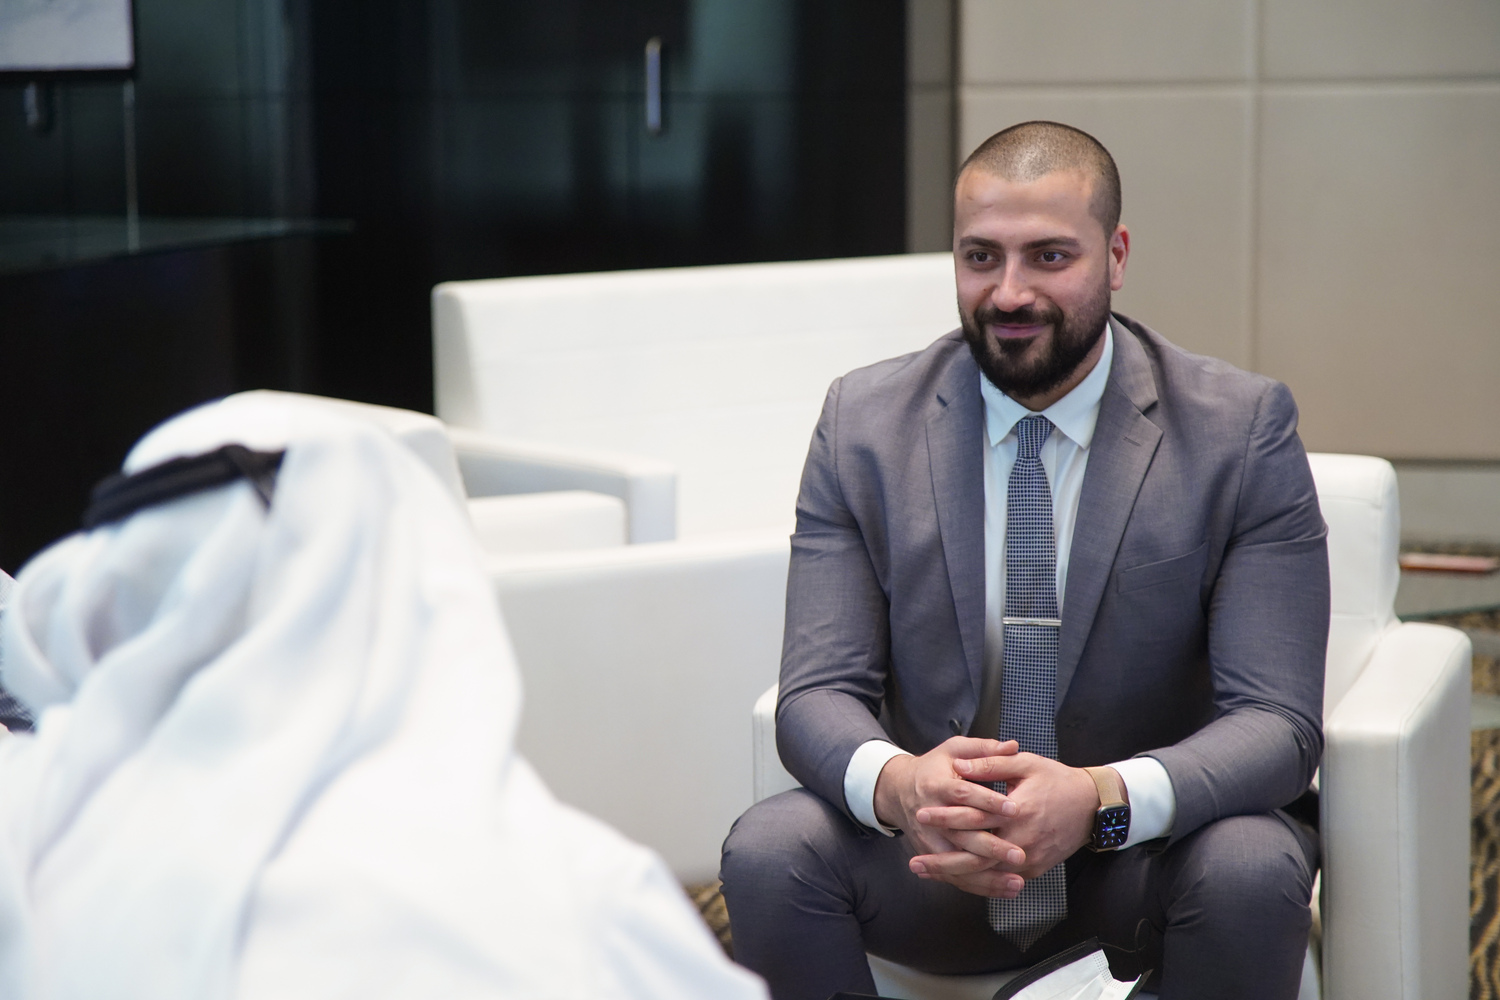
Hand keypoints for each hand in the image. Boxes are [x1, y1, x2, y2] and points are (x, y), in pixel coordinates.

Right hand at [873, 737, 1027, 897]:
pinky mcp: (931, 855)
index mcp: (936, 784)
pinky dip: (980, 886)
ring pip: (959, 862)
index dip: (988, 801)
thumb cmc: (933, 768)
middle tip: (1018, 854)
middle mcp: (930, 815)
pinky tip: (1004, 888)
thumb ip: (983, 749)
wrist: (898, 790)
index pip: (963, 795)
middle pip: (962, 834)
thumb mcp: (953, 750)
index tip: (1015, 808)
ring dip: (988, 875)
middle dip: (992, 847)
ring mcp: (929, 839)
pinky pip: (956, 875)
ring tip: (1017, 879)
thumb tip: (1012, 746)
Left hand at [912, 755, 1100, 880]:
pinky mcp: (1033, 869)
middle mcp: (1022, 840)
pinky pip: (1000, 879)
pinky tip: (955, 878)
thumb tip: (960, 764)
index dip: (946, 818)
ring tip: (928, 873)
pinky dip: (977, 880)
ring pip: (987, 874)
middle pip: (976, 859)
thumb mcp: (1026, 764)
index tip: (922, 815)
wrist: (1093, 807)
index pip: (975, 818)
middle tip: (915, 863)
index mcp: (1018, 812)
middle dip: (943, 863)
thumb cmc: (1058, 781)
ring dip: (956, 876)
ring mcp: (1029, 859)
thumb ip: (991, 763)